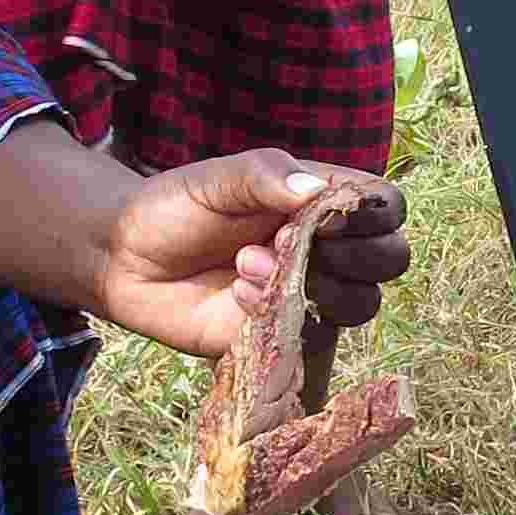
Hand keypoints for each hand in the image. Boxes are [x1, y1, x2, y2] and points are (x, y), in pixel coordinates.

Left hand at [92, 149, 406, 358]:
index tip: (333, 212)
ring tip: (248, 264)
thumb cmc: (175, 208)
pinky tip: (237, 294)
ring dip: (314, 285)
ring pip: (360, 304)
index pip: (386, 207)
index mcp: (321, 203)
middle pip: (390, 260)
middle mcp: (326, 250)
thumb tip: (314, 190)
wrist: (125, 259)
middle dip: (352, 253)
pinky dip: (279, 314)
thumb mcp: (217, 180)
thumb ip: (265, 177)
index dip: (376, 213)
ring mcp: (308, 295)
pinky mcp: (281, 336)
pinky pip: (312, 337)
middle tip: (295, 240)